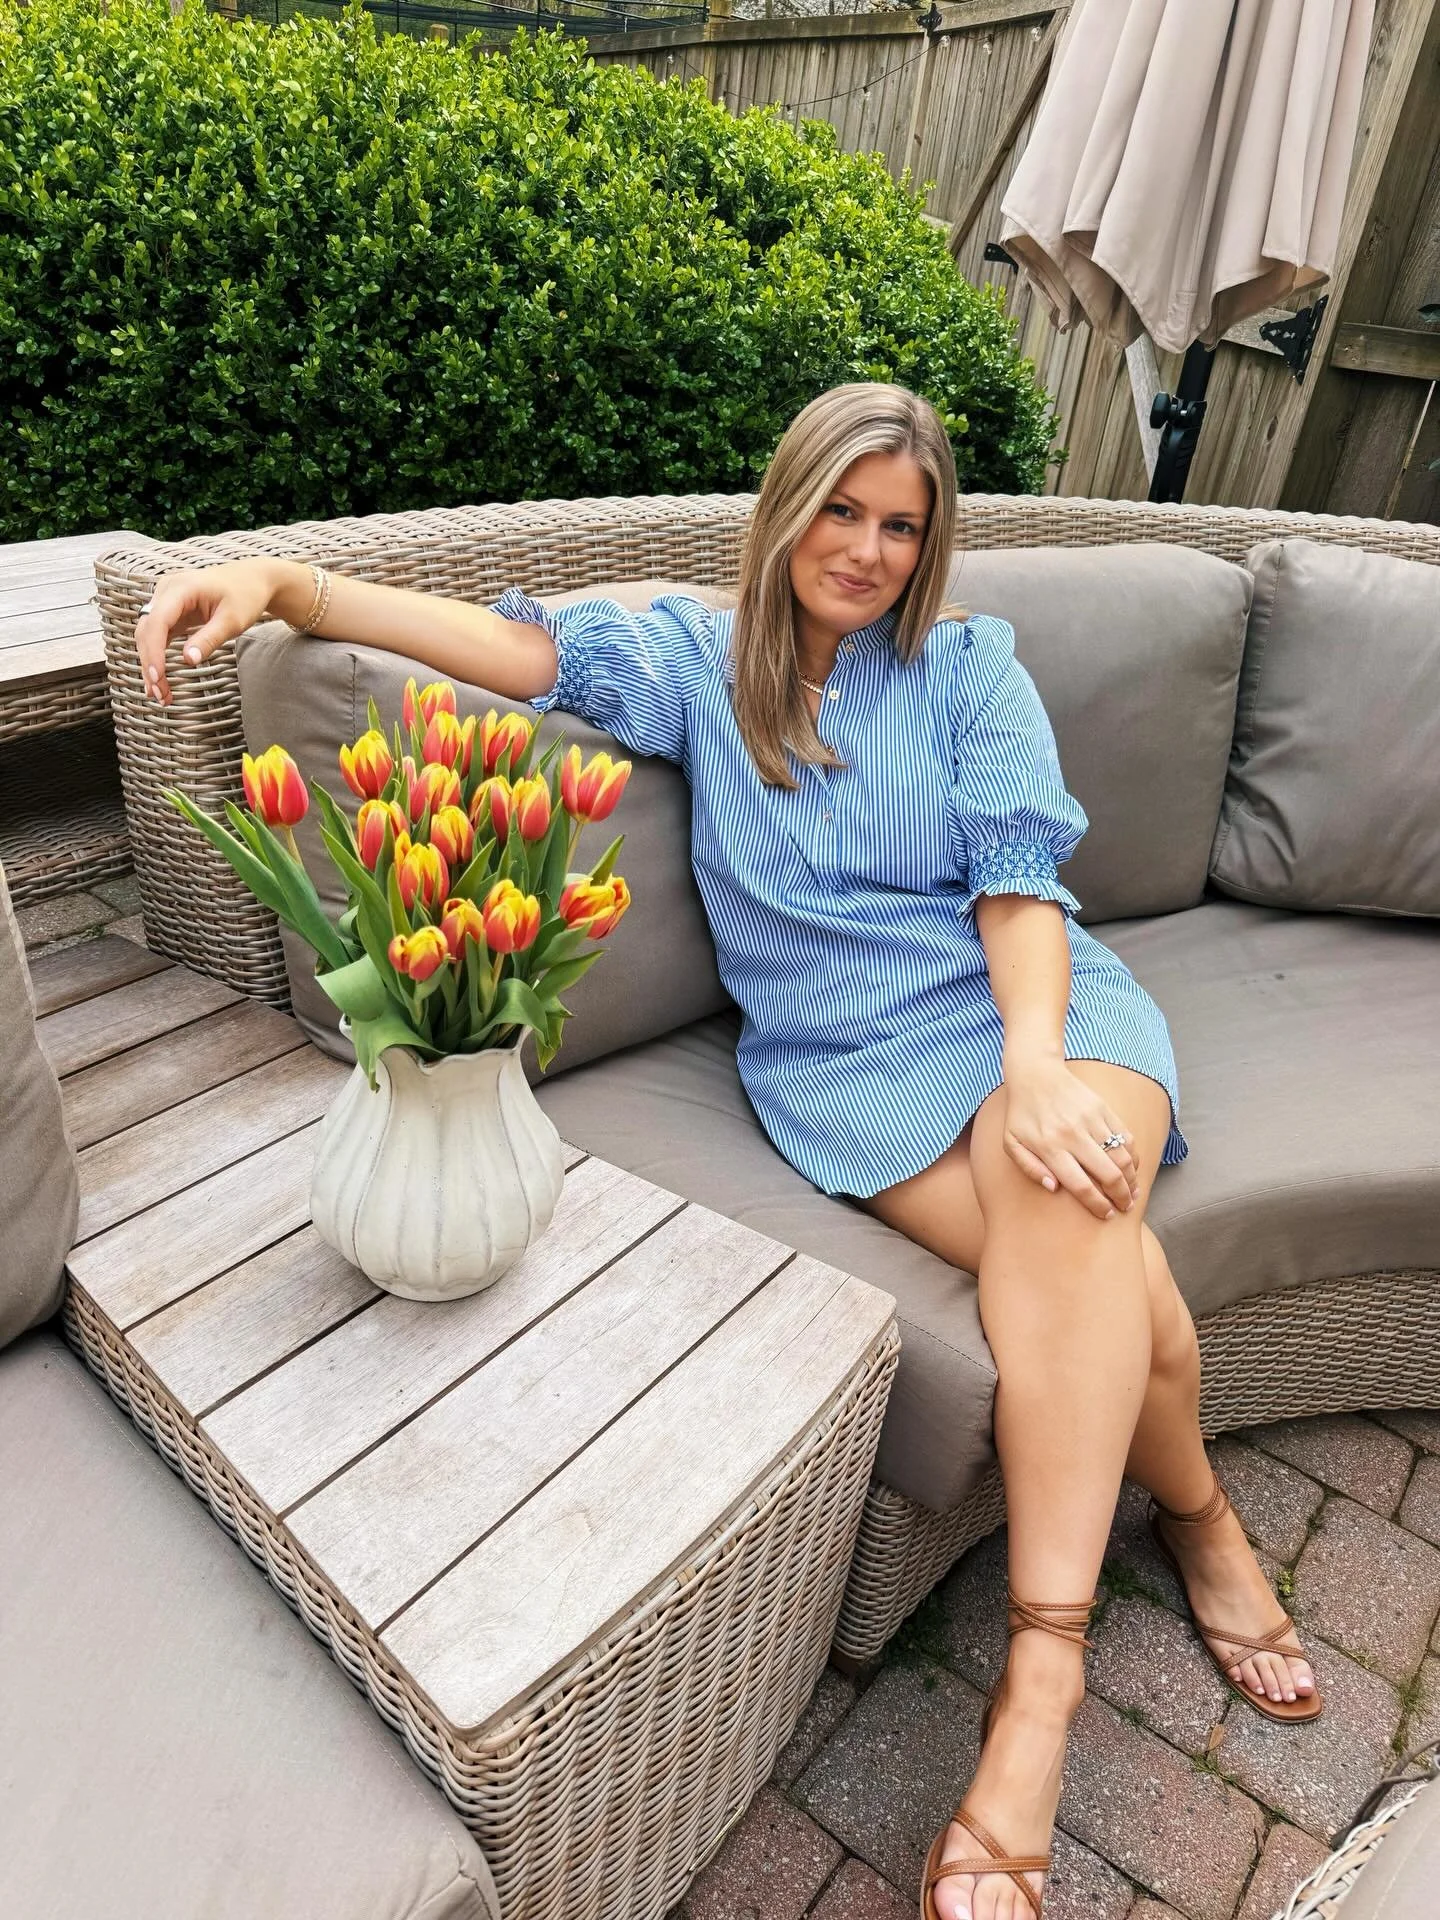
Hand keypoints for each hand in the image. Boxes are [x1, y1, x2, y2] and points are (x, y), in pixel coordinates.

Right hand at [134, 559, 287, 705]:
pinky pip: (157, 636)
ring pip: (148, 635)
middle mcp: (167, 590)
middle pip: (147, 630)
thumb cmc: (246, 595)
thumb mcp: (232, 620)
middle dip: (150, 664)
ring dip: (151, 664)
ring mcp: (166, 599)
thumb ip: (209, 639)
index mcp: (181, 587)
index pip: (158, 621)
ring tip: (160, 694)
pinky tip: (160, 680)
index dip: (154, 651)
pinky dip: (158, 656)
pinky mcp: (170, 611)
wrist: (253, 579)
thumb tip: (188, 660)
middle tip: (160, 695)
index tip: (158, 677)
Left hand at [1001, 1057, 1139, 1218]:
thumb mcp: (1011, 1143)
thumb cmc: (1021, 1114)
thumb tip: (1054, 1188)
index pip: (1081, 1185)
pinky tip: (1132, 1168)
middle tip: (1125, 1207)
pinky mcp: (1103, 1108)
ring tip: (1132, 1192)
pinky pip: (1126, 1137)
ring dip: (1132, 1179)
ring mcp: (1091, 1120)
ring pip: (1122, 1157)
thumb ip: (1030, 1169)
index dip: (1097, 1205)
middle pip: (1109, 1175)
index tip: (1106, 1214)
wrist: (1036, 1073)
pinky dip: (1133, 1156)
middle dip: (1122, 1197)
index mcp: (1050, 1148)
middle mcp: (1073, 1135)